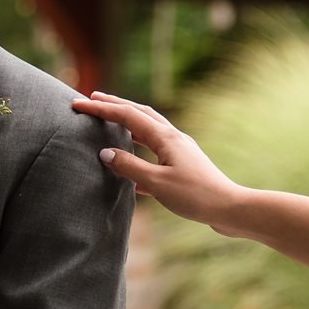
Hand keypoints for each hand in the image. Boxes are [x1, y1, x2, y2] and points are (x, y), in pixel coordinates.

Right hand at [71, 90, 245, 230]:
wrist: (230, 209)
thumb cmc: (195, 196)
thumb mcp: (157, 183)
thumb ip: (129, 166)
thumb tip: (105, 152)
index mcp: (165, 138)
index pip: (127, 115)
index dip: (102, 109)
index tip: (79, 103)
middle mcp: (173, 138)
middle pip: (140, 114)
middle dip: (116, 105)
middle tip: (93, 99)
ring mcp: (180, 151)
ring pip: (148, 131)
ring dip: (127, 124)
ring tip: (110, 123)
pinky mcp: (183, 166)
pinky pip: (155, 152)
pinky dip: (138, 150)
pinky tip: (130, 167)